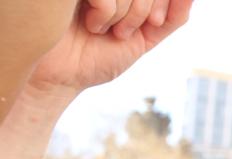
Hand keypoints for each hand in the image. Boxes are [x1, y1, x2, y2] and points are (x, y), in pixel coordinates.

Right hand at [0, 0, 189, 158]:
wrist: (60, 77)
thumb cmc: (96, 58)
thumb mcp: (144, 39)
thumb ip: (170, 18)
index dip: (163, 0)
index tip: (154, 22)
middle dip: (145, 9)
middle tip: (127, 32)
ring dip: (127, 14)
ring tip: (105, 31)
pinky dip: (107, 12)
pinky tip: (91, 25)